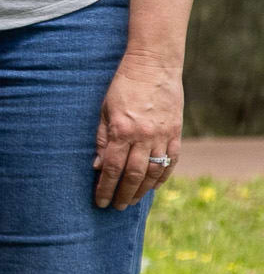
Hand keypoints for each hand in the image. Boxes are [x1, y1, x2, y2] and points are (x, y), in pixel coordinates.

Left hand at [93, 47, 183, 209]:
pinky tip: (154, 186)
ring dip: (142, 189)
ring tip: (132, 200)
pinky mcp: (176, 132)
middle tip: (117, 207)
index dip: (105, 188)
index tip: (100, 202)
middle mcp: (143, 136)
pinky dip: (163, 176)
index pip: (111, 168)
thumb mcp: (104, 110)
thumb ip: (101, 138)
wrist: (154, 66)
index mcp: (121, 130)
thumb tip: (98, 166)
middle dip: (123, 194)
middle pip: (132, 174)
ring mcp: (162, 135)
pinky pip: (171, 160)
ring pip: (153, 171)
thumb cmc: (123, 86)